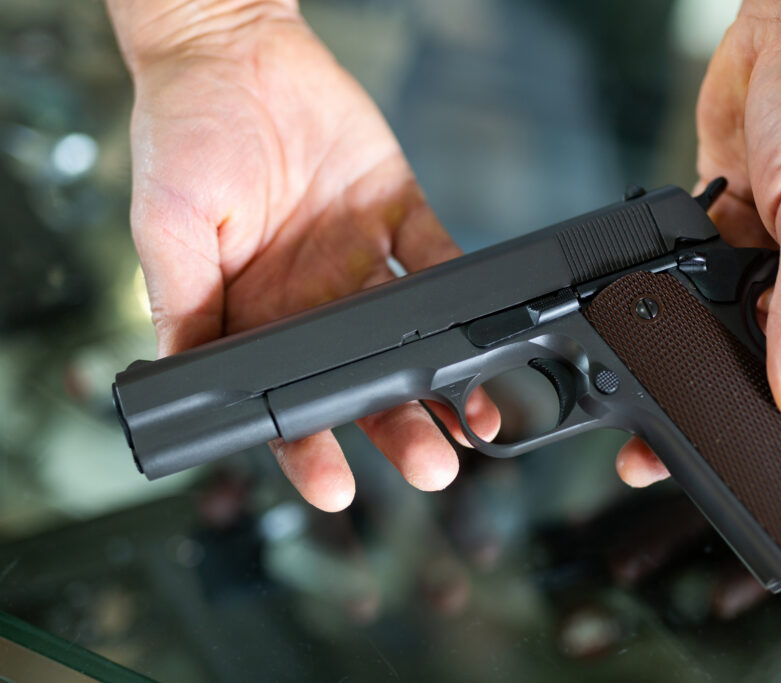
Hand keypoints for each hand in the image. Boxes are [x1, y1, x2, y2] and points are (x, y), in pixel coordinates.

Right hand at [113, 2, 498, 508]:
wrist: (233, 46)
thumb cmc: (187, 129)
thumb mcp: (168, 222)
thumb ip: (183, 299)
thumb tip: (183, 375)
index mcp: (254, 312)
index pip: (284, 398)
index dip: (308, 446)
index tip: (335, 483)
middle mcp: (312, 299)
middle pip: (362, 380)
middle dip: (396, 428)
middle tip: (431, 464)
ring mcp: (359, 261)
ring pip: (409, 333)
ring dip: (443, 376)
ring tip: (473, 415)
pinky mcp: (397, 212)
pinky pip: (437, 255)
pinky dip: (463, 287)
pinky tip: (486, 321)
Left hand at [617, 0, 780, 485]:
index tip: (749, 468)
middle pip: (770, 367)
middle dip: (724, 401)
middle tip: (666, 439)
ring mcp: (769, 257)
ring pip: (724, 327)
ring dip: (690, 349)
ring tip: (648, 378)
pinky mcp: (726, 229)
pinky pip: (694, 278)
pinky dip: (672, 292)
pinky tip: (650, 305)